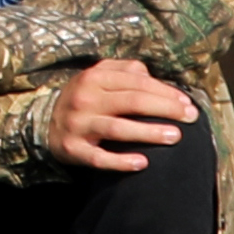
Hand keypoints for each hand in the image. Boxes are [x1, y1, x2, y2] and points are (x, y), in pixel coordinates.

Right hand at [42, 56, 200, 171]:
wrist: (43, 123)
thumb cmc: (83, 99)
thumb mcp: (97, 77)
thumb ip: (125, 70)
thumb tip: (153, 77)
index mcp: (93, 78)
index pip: (136, 82)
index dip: (164, 92)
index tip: (187, 103)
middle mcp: (84, 99)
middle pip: (131, 102)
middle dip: (165, 109)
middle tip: (190, 118)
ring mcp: (77, 125)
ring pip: (117, 129)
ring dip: (148, 132)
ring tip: (175, 136)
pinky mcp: (73, 150)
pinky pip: (99, 158)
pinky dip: (121, 161)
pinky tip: (143, 163)